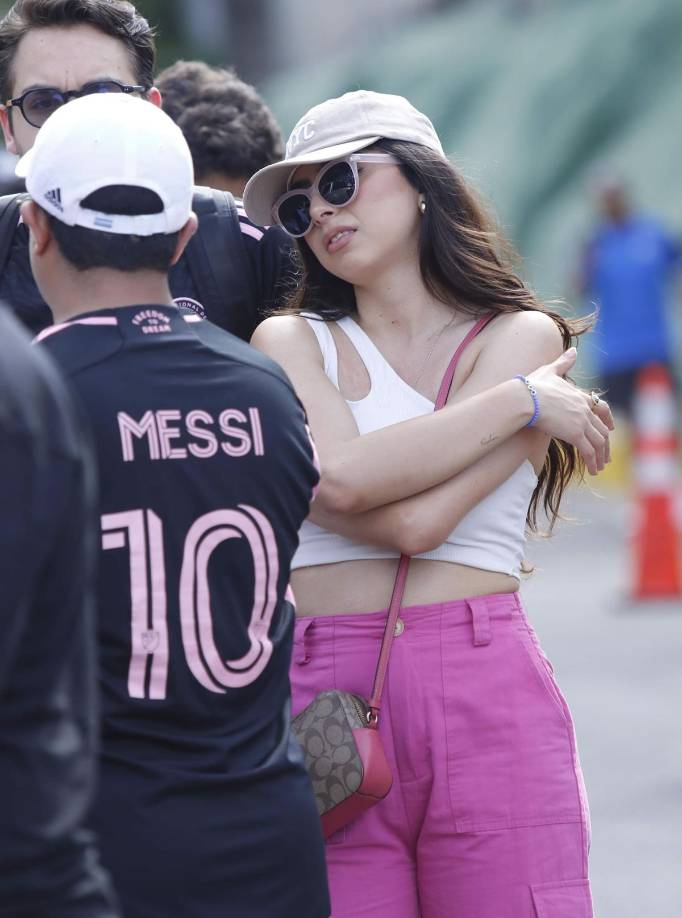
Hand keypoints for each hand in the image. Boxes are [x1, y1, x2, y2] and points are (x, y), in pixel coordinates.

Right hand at [526, 348, 614, 474]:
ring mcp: (581, 422)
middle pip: (602, 429)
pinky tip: (592, 471)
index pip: (601, 408)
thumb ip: (563, 363)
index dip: (607, 420)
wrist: (526, 398)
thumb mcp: (550, 371)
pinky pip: (588, 451)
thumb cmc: (533, 386)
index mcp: (580, 396)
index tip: (610, 429)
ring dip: (600, 456)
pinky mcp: (575, 434)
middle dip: (605, 444)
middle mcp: (585, 409)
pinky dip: (592, 462)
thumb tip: (573, 350)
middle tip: (605, 456)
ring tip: (599, 467)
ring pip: (598, 442)